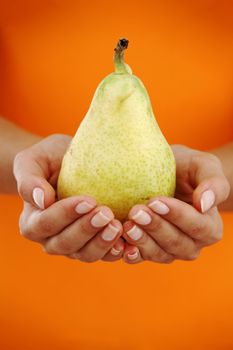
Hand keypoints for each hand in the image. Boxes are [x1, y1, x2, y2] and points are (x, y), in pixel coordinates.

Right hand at [13, 134, 123, 261]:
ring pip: (85, 254)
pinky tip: (130, 243)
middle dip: (86, 230)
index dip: (65, 215)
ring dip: (102, 243)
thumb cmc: (50, 159)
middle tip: (106, 213)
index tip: (88, 200)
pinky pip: (105, 256)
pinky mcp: (94, 246)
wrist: (71, 164)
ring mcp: (74, 246)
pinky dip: (116, 251)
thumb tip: (42, 200)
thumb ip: (29, 179)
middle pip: (65, 244)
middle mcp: (50, 239)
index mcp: (32, 221)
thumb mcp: (33, 160)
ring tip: (118, 226)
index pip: (45, 223)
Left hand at [122, 145, 229, 263]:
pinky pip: (141, 258)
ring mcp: (170, 250)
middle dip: (155, 228)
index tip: (156, 201)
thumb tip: (205, 204)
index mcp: (209, 227)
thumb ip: (213, 183)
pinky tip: (119, 244)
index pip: (197, 226)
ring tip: (127, 225)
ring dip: (142, 241)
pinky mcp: (149, 251)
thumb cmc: (187, 167)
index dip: (177, 216)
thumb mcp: (204, 166)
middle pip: (177, 243)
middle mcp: (192, 243)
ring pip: (159, 254)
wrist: (167, 173)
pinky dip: (130, 253)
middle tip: (136, 211)